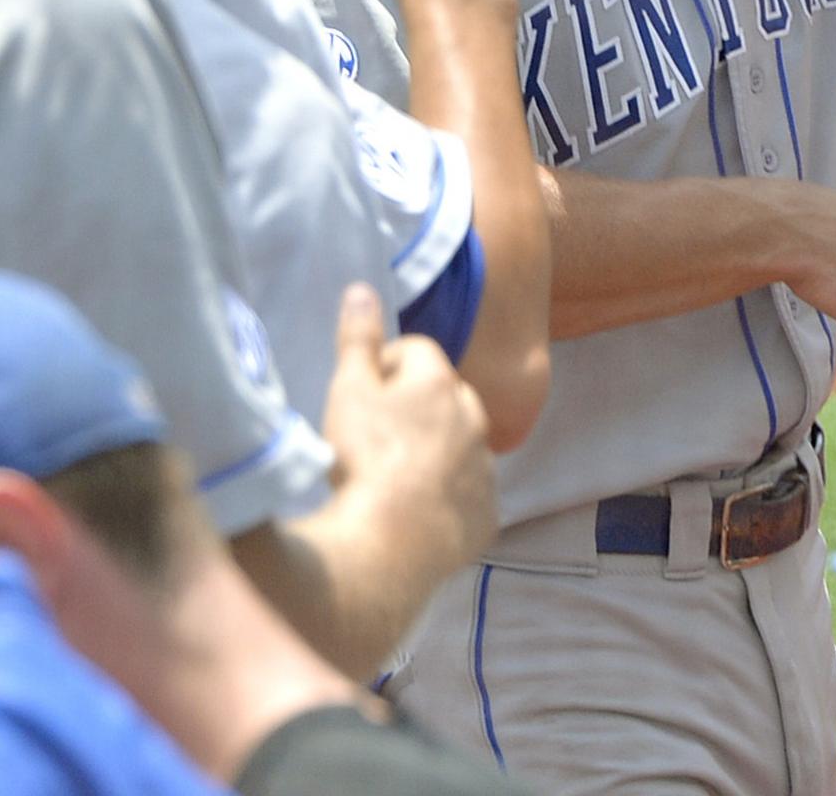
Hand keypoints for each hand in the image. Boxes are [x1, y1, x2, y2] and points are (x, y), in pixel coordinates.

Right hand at [321, 283, 498, 568]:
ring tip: (393, 480)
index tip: (360, 395)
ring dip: (434, 453)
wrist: (387, 546)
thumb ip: (358, 339)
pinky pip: (469, 495)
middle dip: (415, 409)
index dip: (383, 368)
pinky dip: (448, 497)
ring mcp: (485, 469)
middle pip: (443, 398)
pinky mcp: (488, 515)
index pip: (415, 352)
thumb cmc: (363, 460)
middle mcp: (474, 417)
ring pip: (460, 447)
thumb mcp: (347, 392)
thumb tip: (363, 289)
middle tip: (375, 439)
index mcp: (439, 382)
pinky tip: (416, 513)